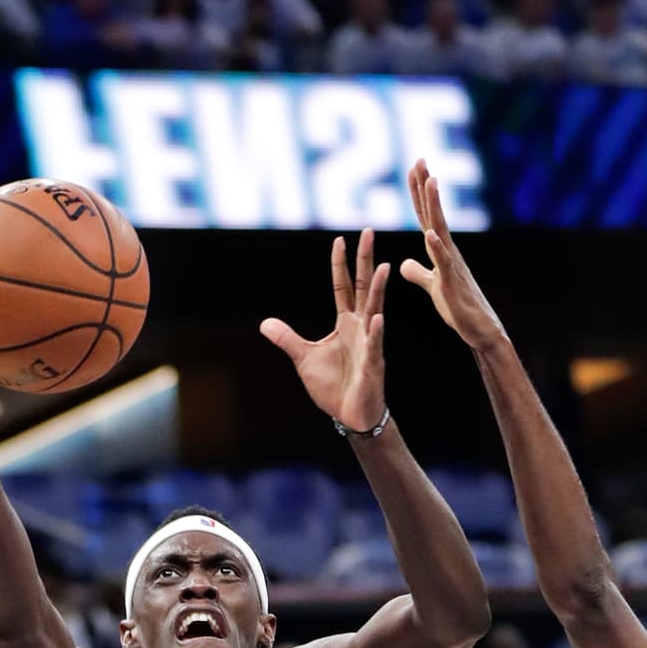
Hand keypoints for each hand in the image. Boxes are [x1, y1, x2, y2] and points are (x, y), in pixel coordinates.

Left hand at [260, 231, 387, 432]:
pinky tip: (378, 319)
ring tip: (382, 267)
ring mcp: (369, 344)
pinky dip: (376, 333)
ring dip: (378, 290)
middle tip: (368, 232)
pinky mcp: (372, 366)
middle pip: (363, 288)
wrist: (351, 415)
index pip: (343, 287)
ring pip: (374, 311)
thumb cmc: (333, 387)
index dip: (340, 264)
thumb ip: (287, 338)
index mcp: (345, 323)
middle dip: (365, 260)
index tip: (339, 239)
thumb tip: (264, 323)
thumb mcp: (303, 358)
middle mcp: (360, 328)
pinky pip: (375, 346)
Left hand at [400, 159, 504, 351]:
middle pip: (433, 215)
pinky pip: (444, 264)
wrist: (480, 330)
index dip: (418, 193)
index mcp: (440, 251)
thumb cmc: (459, 308)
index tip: (413, 167)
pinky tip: (429, 234)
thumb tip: (404, 262)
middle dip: (426, 188)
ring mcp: (452, 266)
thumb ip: (418, 272)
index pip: (426, 216)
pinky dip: (436, 249)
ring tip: (431, 182)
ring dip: (436, 207)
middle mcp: (448, 252)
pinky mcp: (453, 285)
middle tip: (420, 159)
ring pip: (441, 231)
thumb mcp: (432, 287)